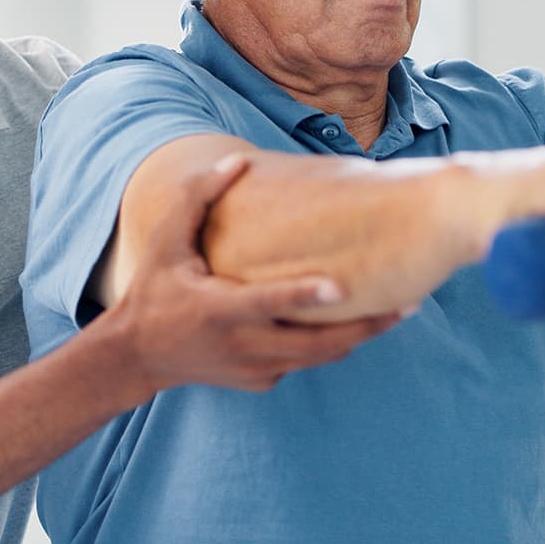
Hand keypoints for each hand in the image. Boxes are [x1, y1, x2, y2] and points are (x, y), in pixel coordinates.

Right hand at [103, 153, 405, 393]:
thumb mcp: (166, 241)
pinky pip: (304, 362)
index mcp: (217, 310)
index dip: (303, 296)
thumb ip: (197, 198)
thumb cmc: (154, 289)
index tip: (341, 285)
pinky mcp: (262, 382)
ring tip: (399, 311)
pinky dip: (327, 344)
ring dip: (359, 337)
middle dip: (364, 327)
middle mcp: (241, 346)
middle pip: (315, 344)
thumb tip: (238, 161)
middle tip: (407, 304)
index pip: (266, 303)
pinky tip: (355, 322)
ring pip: (319, 358)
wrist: (137, 357)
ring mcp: (254, 369)